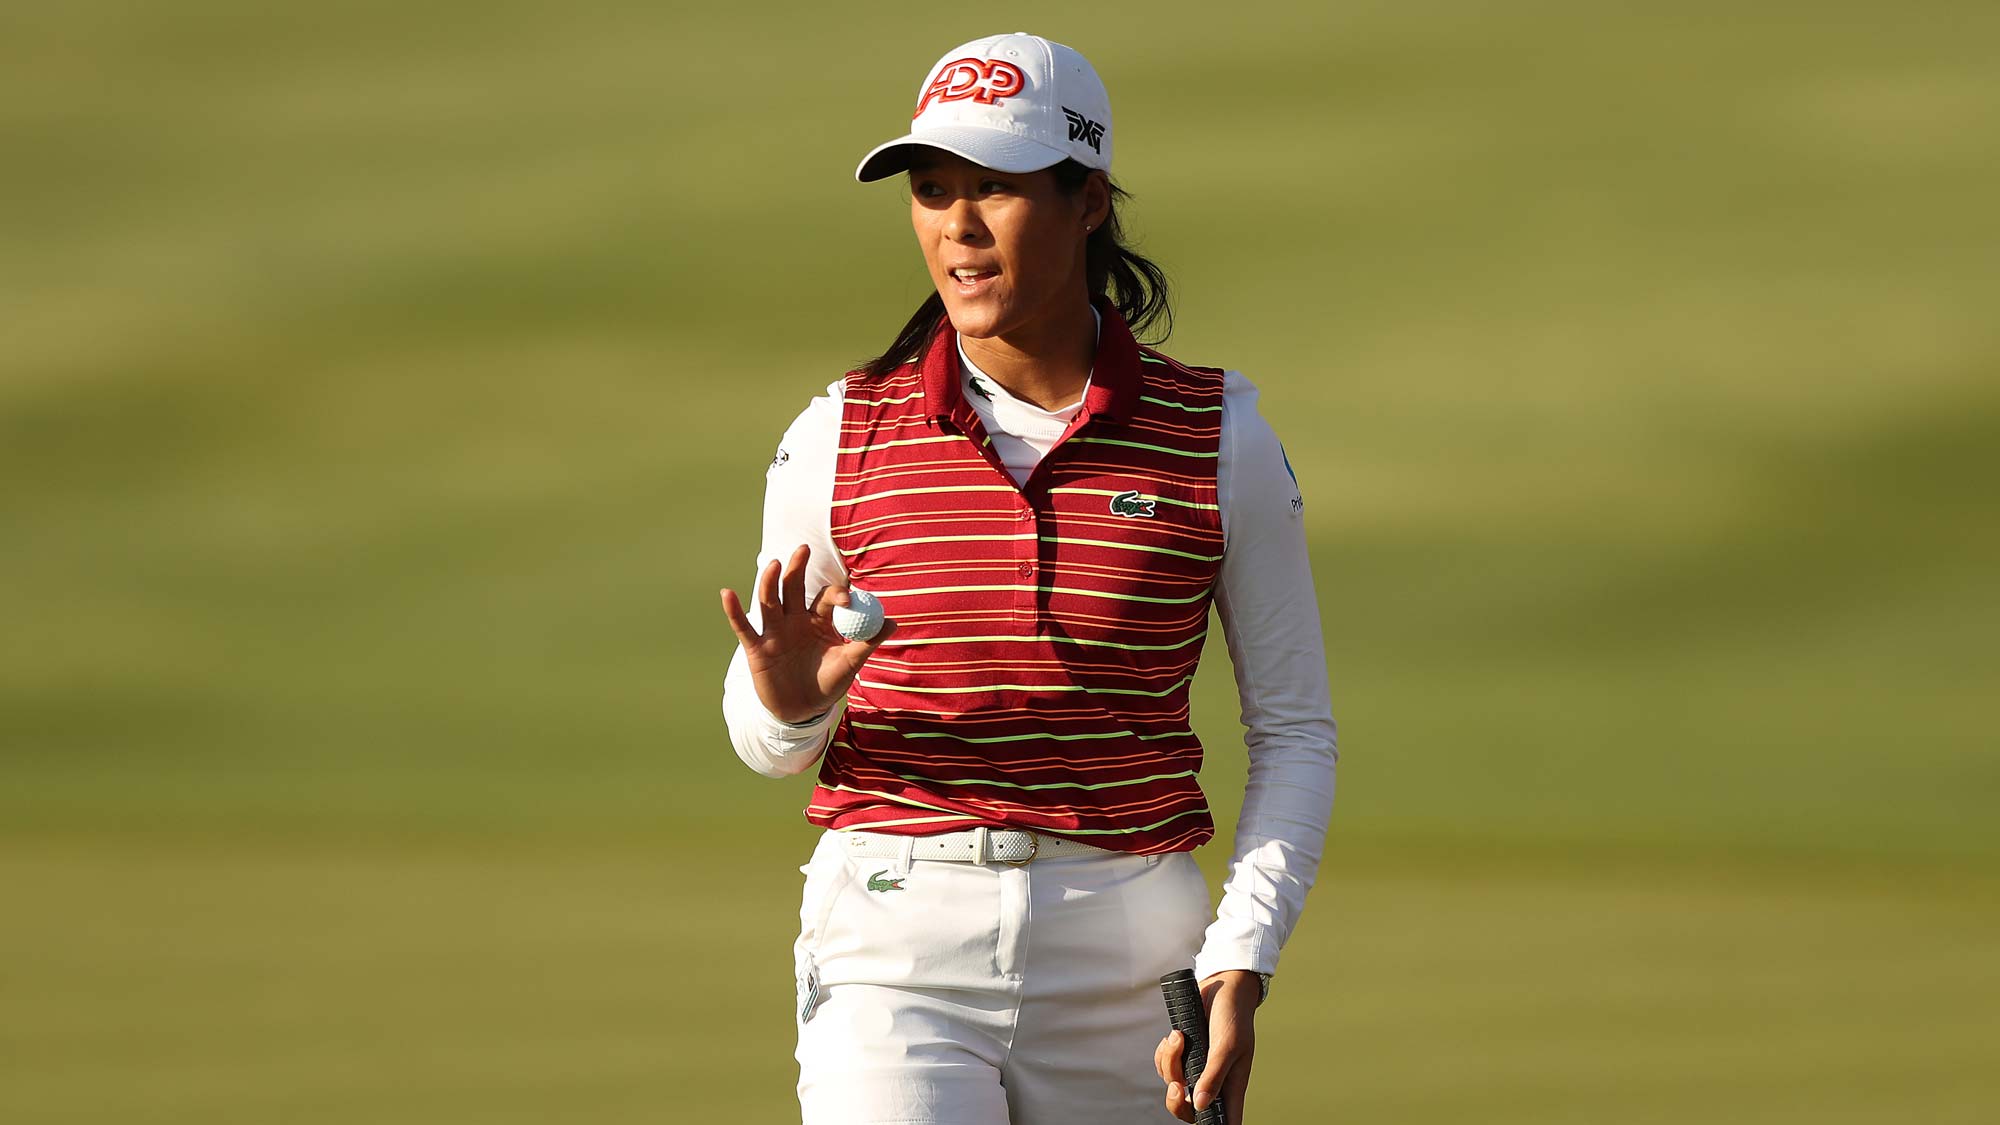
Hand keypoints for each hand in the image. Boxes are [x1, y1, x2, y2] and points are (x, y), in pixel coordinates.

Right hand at [718, 543, 897, 722]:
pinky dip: (734, 611)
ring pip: (770, 601)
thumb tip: (893, 622)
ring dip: (770, 582)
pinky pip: (743, 626)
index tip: (847, 599)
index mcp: (819, 620)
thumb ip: (867, 642)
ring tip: (774, 564)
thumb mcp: (849, 663)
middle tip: (804, 549)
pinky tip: (727, 593)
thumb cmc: (827, 683)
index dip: (835, 595)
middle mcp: (795, 620)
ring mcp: (774, 632)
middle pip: (793, 587)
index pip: (824, 598)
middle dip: (797, 568)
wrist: (803, 711)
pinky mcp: (757, 648)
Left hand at [1153, 970, 1258, 1123]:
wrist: (1221, 986)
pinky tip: (1174, 1037)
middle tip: (1177, 1086)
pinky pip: (1165, 1065)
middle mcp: (1214, 1081)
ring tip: (1179, 1037)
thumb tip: (1201, 1104)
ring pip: (1174, 1083)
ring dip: (1171, 1062)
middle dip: (1177, 1101)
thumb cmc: (1233, 1016)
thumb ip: (1214, 1075)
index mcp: (1231, 1086)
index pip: (1225, 1121)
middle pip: (1190, 1110)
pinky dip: (1165, 1053)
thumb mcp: (1228, 1046)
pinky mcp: (1184, 1053)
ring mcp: (1197, 1068)